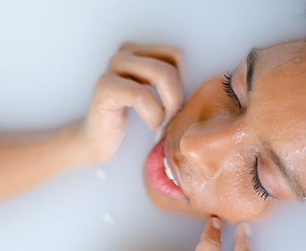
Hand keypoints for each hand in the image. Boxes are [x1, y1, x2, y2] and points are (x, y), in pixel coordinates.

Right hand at [77, 42, 183, 163]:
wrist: (100, 142)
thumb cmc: (132, 122)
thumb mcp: (158, 99)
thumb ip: (173, 86)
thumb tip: (205, 84)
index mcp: (140, 52)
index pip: (177, 56)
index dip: (185, 83)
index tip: (179, 106)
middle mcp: (125, 53)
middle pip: (173, 65)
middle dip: (178, 97)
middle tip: (172, 118)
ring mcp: (113, 67)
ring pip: (162, 74)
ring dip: (169, 105)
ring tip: (162, 122)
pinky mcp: (105, 87)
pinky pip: (141, 95)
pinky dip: (153, 114)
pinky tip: (150, 124)